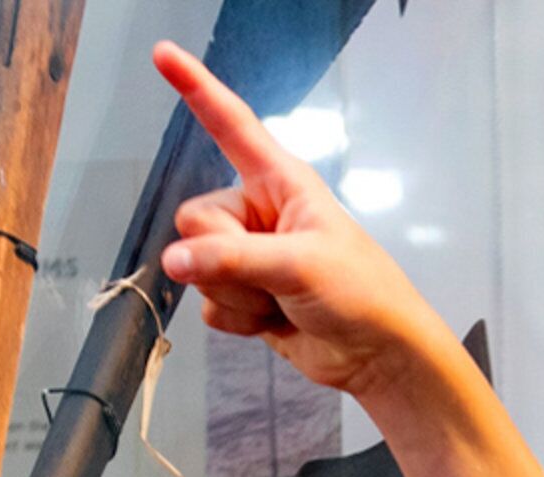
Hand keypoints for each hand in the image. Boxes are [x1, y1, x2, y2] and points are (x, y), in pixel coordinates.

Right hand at [151, 43, 466, 403]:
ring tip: (282, 301)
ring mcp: (249, 256)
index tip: (163, 54)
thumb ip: (232, 259)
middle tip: (274, 276)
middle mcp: (260, 212)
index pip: (231, 125)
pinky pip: (208, 303)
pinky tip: (273, 321)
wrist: (380, 356)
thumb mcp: (299, 265)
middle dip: (224, 255)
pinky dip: (237, 319)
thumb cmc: (361, 294)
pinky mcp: (245, 295)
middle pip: (196, 219)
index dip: (197, 90)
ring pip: (197, 266)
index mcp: (281, 182)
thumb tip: (173, 261)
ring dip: (235, 293)